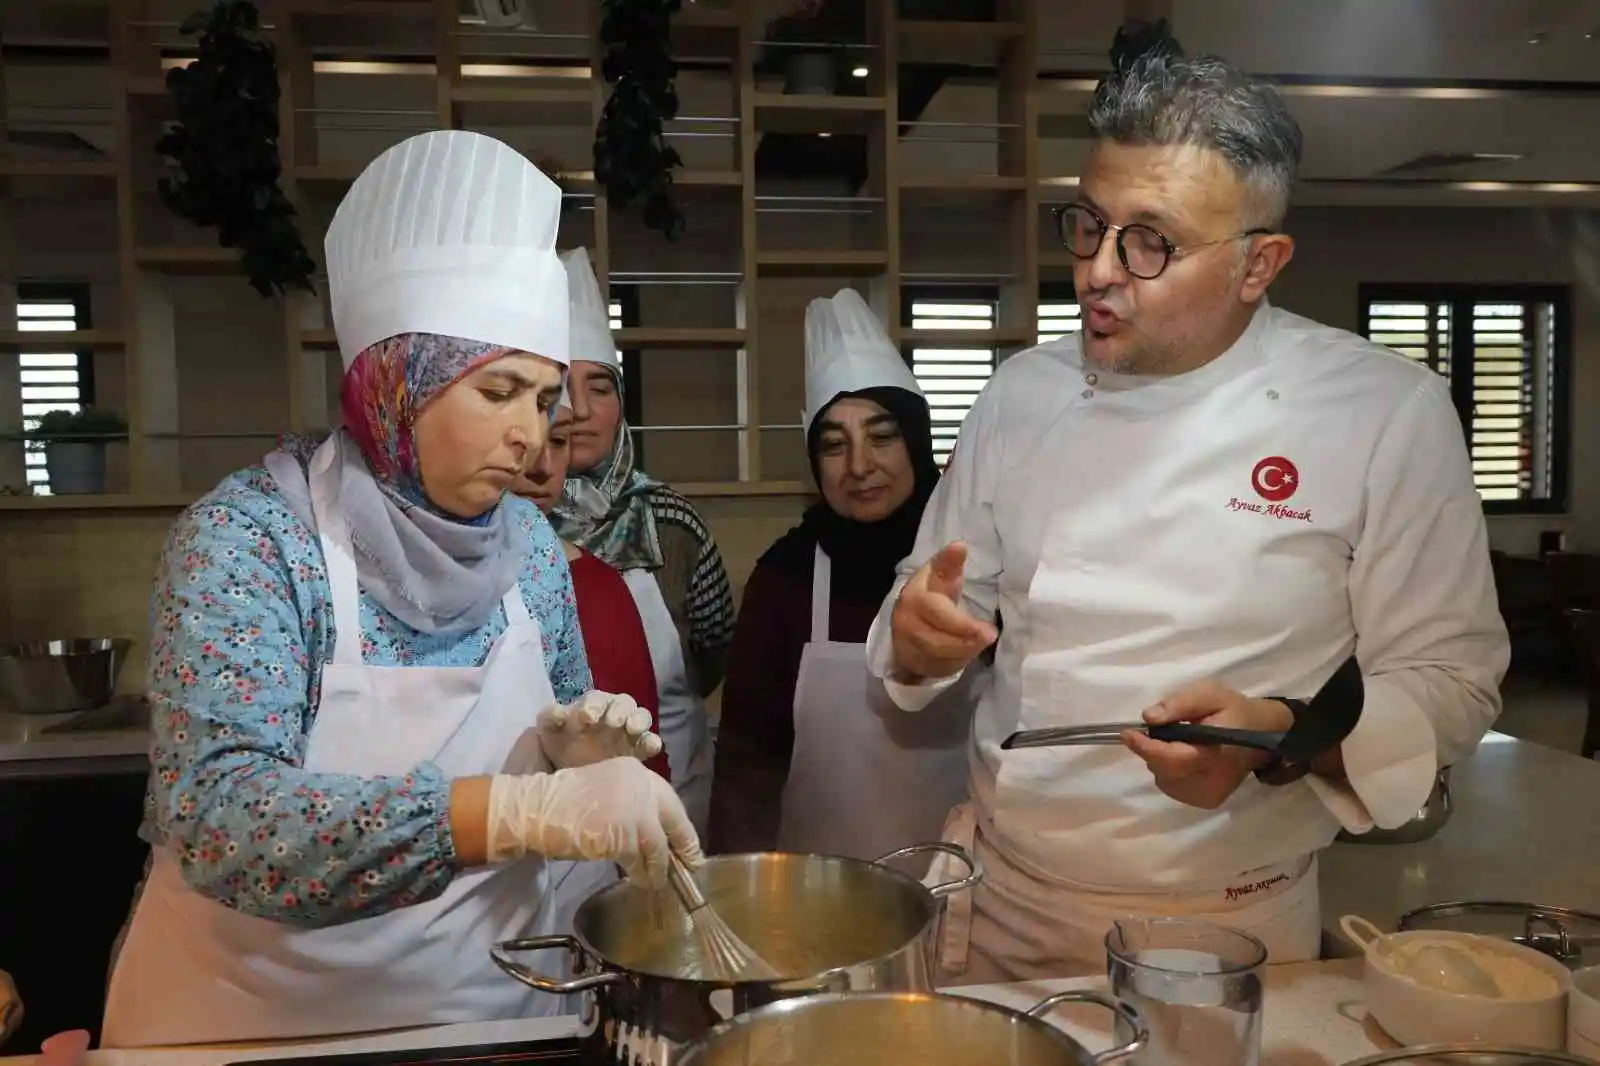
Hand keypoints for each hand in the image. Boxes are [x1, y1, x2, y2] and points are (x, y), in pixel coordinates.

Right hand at [486, 759, 703, 887]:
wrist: (537, 810)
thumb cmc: (563, 804)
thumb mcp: (605, 792)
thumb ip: (630, 804)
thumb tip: (652, 833)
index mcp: (635, 771)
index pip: (667, 799)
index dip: (676, 823)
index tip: (685, 841)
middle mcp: (641, 785)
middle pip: (675, 819)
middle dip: (685, 844)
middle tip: (693, 864)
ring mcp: (635, 810)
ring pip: (659, 845)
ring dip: (660, 867)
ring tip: (657, 880)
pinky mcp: (626, 835)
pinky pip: (642, 860)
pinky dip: (643, 873)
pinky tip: (640, 880)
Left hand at [537, 691, 662, 768]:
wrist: (571, 774)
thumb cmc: (560, 745)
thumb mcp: (549, 730)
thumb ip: (550, 718)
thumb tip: (558, 712)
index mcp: (591, 706)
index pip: (595, 699)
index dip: (593, 704)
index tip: (587, 716)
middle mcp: (613, 714)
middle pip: (623, 703)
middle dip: (619, 710)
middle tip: (613, 721)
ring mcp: (628, 731)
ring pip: (641, 717)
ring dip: (639, 720)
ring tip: (633, 729)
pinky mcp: (638, 750)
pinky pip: (649, 742)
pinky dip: (652, 742)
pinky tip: (652, 747)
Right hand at [890, 542, 997, 680]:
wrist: (906, 620)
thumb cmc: (930, 593)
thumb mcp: (938, 575)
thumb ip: (949, 563)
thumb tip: (960, 545)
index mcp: (914, 598)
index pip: (938, 614)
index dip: (963, 625)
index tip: (989, 631)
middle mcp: (906, 623)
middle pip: (939, 641)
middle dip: (968, 641)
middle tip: (990, 636)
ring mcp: (907, 646)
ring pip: (940, 656)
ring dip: (965, 651)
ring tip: (981, 642)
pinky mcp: (913, 663)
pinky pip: (939, 668)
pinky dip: (957, 662)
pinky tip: (968, 652)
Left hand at [1121, 681, 1295, 809]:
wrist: (1260, 734)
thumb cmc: (1231, 711)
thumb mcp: (1209, 694)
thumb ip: (1180, 704)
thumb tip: (1149, 717)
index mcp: (1218, 751)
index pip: (1175, 758)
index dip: (1147, 747)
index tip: (1128, 733)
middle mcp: (1214, 780)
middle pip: (1165, 770)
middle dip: (1154, 749)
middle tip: (1162, 729)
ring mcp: (1210, 795)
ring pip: (1165, 780)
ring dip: (1161, 760)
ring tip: (1179, 743)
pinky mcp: (1207, 801)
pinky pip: (1172, 787)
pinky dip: (1169, 771)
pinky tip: (1184, 758)